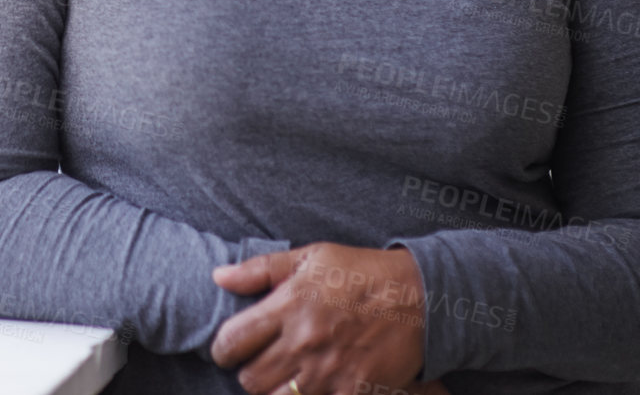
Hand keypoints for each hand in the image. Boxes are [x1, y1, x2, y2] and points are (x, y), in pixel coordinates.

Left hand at [209, 241, 428, 394]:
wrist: (421, 297)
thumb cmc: (361, 273)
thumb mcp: (311, 257)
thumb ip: (260, 269)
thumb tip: (218, 277)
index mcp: (288, 305)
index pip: (231, 341)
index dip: (223, 350)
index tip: (230, 349)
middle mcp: (303, 341)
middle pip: (250, 380)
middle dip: (250, 374)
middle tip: (261, 365)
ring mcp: (328, 371)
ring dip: (277, 392)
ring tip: (288, 377)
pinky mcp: (352, 392)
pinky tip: (316, 388)